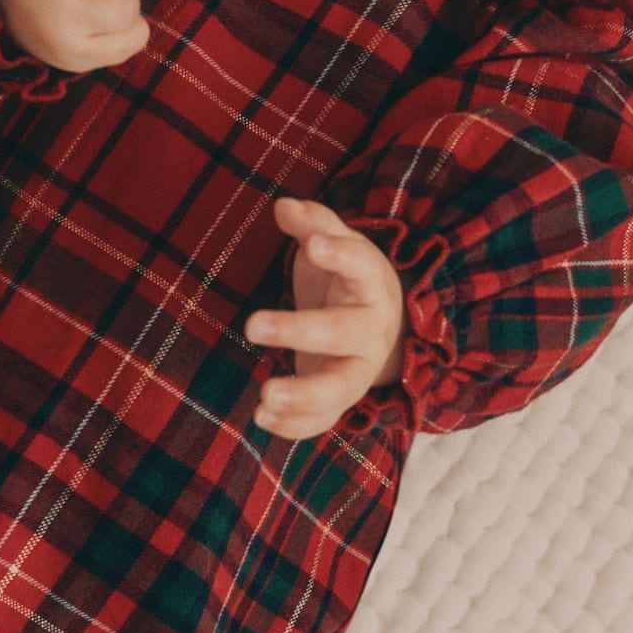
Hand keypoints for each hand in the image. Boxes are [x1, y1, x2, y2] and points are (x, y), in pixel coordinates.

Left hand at [245, 195, 406, 440]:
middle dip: (301, 331)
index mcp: (370, 285)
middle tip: (252, 325)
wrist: (380, 328)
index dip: (341, 255)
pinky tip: (260, 417)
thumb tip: (283, 206)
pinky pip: (325, 419)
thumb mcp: (336, 244)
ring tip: (265, 395)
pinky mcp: (341, 399)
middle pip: (344, 333)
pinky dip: (296, 426)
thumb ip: (314, 224)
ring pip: (340, 388)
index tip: (313, 245)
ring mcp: (358, 369)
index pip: (362, 266)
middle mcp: (370, 330)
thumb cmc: (347, 279)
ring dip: (304, 395)